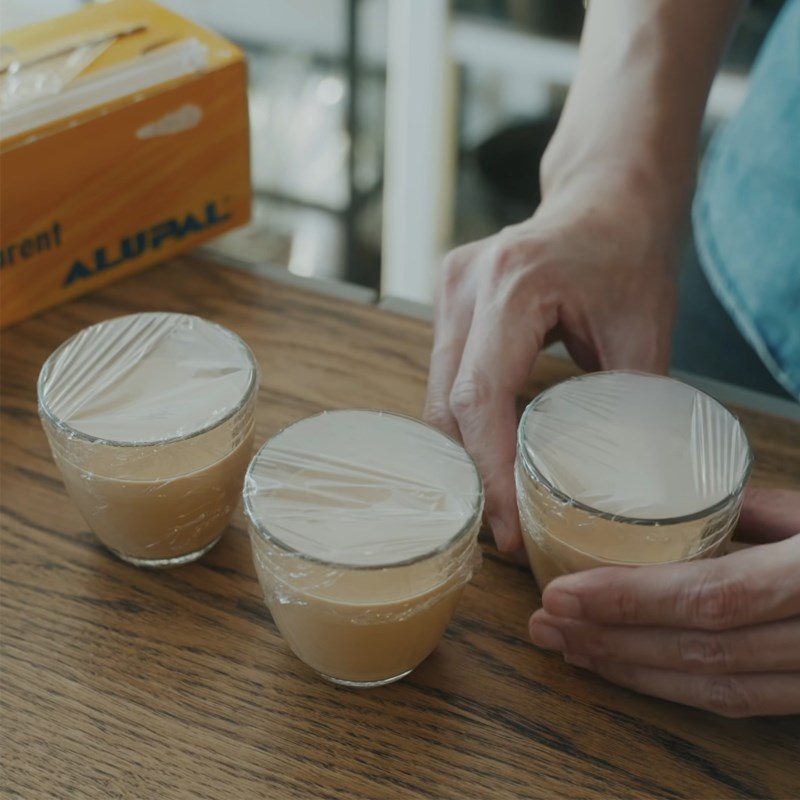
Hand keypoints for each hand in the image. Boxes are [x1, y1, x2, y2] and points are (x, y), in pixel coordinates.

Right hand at [424, 169, 676, 552]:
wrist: (606, 195)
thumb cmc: (628, 250)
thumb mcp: (645, 329)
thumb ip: (629, 407)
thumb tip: (617, 483)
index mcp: (514, 285)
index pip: (481, 396)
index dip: (490, 470)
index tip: (509, 527)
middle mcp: (465, 284)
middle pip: (446, 402)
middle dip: (472, 472)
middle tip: (505, 528)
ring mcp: (449, 289)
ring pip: (436, 393)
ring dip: (464, 450)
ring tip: (499, 499)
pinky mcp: (448, 300)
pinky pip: (443, 375)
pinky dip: (464, 420)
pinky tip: (489, 451)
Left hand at [529, 489, 799, 716]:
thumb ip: (749, 509)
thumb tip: (673, 502)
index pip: (708, 596)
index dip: (628, 600)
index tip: (560, 593)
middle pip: (699, 649)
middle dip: (610, 638)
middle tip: (545, 622)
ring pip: (716, 685)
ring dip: (631, 669)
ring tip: (569, 647)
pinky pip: (741, 702)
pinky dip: (675, 687)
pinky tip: (625, 670)